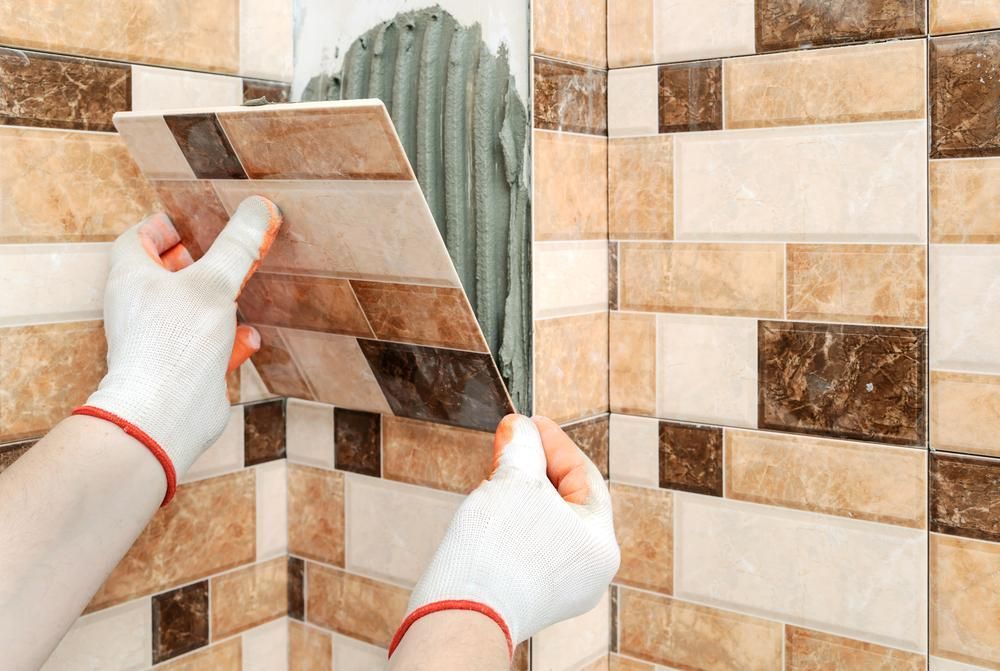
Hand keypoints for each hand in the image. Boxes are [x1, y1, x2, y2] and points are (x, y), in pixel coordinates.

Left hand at [75, 196, 280, 503]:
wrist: (164, 415)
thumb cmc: (174, 343)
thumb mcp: (214, 282)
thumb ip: (238, 245)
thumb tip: (259, 206)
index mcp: (132, 278)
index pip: (138, 238)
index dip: (166, 227)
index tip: (196, 223)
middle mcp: (140, 307)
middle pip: (167, 273)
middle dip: (201, 262)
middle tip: (229, 253)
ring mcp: (160, 339)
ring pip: (189, 309)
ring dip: (217, 300)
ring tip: (243, 289)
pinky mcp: (181, 367)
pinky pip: (205, 344)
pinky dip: (227, 338)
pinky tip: (249, 338)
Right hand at [390, 414, 619, 656]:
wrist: (461, 615)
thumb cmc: (497, 552)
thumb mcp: (515, 479)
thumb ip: (522, 445)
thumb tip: (519, 427)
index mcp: (600, 542)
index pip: (583, 475)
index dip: (554, 442)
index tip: (528, 422)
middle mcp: (587, 569)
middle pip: (565, 499)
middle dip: (534, 467)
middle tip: (510, 442)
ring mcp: (559, 587)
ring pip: (543, 521)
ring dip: (518, 492)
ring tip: (493, 474)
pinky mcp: (529, 596)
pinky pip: (527, 545)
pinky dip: (510, 520)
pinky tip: (488, 507)